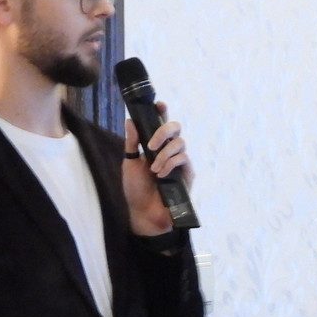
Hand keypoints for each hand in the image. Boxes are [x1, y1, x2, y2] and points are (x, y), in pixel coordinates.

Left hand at [123, 101, 193, 235]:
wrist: (143, 213)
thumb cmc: (136, 189)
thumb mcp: (129, 163)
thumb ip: (131, 142)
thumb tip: (130, 119)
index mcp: (155, 144)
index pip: (161, 122)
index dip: (162, 111)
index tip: (158, 104)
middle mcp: (169, 149)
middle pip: (175, 127)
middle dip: (163, 131)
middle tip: (151, 145)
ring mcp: (179, 160)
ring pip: (180, 142)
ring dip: (164, 154)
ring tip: (153, 169)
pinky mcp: (187, 172)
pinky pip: (183, 158)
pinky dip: (170, 164)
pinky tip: (161, 174)